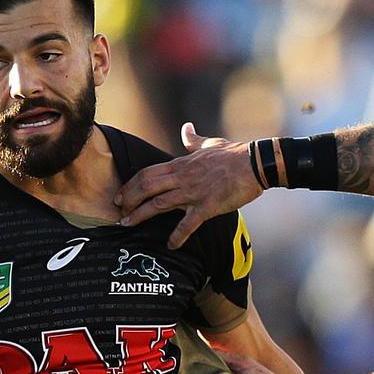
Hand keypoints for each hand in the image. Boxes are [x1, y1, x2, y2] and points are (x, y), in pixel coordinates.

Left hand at [114, 123, 262, 248]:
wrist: (255, 163)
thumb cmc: (233, 154)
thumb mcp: (209, 143)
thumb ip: (193, 140)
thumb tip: (186, 128)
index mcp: (180, 164)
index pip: (147, 173)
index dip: (130, 185)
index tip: (119, 195)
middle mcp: (182, 177)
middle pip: (146, 187)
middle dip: (128, 199)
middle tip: (118, 212)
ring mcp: (193, 192)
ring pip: (159, 203)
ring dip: (140, 214)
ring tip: (128, 224)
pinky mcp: (207, 205)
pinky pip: (188, 223)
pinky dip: (177, 236)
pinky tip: (170, 245)